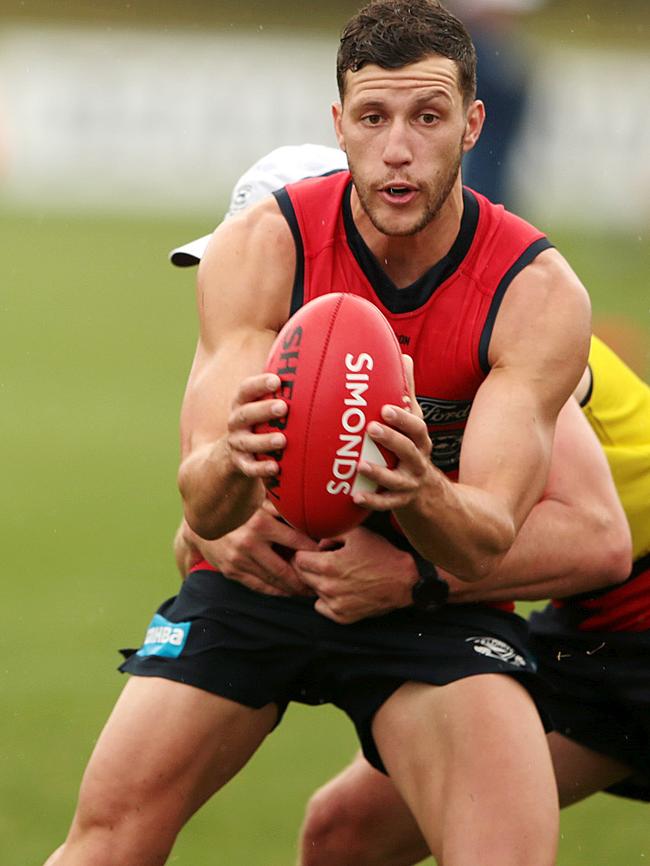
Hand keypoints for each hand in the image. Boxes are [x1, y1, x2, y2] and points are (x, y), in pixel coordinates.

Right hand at [190, 500, 317, 596]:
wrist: (201, 522)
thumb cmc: (235, 509)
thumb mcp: (258, 503)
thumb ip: (281, 509)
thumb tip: (308, 513)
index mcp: (260, 524)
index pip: (296, 542)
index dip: (313, 551)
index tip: (326, 556)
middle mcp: (250, 544)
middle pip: (286, 569)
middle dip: (305, 578)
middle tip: (320, 583)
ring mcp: (239, 560)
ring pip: (273, 581)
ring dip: (292, 588)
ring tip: (307, 590)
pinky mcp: (231, 571)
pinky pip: (258, 586)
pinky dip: (275, 591)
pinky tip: (286, 591)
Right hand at [226, 373, 287, 479]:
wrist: (232, 453)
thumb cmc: (259, 421)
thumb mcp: (262, 404)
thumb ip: (280, 391)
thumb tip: (313, 364)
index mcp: (242, 403)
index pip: (245, 390)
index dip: (259, 384)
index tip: (276, 380)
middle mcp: (236, 422)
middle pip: (246, 414)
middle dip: (263, 410)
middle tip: (283, 407)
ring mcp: (237, 443)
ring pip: (248, 442)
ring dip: (264, 441)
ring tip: (283, 440)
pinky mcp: (241, 463)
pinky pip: (249, 468)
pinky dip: (261, 469)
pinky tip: (275, 468)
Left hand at [294, 527, 417, 623]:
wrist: (404, 582)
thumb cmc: (381, 555)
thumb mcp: (357, 534)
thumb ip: (330, 534)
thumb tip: (317, 543)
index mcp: (328, 565)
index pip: (298, 559)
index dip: (303, 552)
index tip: (310, 550)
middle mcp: (328, 587)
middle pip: (301, 576)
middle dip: (307, 566)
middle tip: (320, 561)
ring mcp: (335, 604)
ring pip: (311, 590)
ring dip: (317, 581)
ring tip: (334, 574)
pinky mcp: (342, 616)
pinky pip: (321, 606)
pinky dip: (325, 598)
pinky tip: (338, 589)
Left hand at [353, 355, 433, 511]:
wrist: (428, 492)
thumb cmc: (412, 447)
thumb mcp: (414, 422)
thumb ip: (407, 392)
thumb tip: (403, 355)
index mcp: (420, 440)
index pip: (416, 426)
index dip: (403, 418)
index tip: (385, 408)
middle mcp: (418, 461)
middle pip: (408, 450)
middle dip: (391, 439)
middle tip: (370, 428)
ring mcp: (409, 483)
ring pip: (396, 479)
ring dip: (378, 472)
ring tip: (358, 465)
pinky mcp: (399, 502)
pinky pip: (386, 504)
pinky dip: (371, 501)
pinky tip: (354, 496)